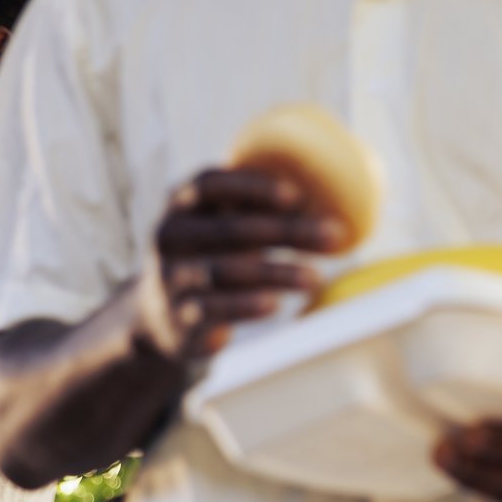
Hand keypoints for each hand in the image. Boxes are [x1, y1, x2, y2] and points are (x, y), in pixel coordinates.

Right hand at [137, 169, 333, 361]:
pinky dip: (246, 305)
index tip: (297, 196)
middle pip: (233, 229)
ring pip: (227, 271)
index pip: (210, 183)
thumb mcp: (226, 227)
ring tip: (316, 277)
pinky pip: (215, 308)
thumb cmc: (215, 257)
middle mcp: (171, 237)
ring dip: (276, 273)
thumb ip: (260, 211)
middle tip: (334, 235)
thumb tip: (336, 198)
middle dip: (287, 231)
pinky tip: (275, 304)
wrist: (165, 317)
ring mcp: (172, 277)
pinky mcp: (181, 316)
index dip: (252, 186)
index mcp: (182, 205)